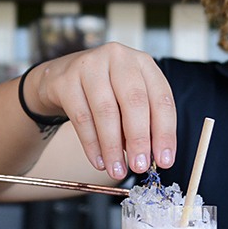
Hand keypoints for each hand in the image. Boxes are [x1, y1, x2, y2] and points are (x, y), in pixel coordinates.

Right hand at [27, 43, 176, 179]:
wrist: (62, 78)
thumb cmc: (105, 91)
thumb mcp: (129, 99)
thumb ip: (143, 123)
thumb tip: (151, 157)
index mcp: (143, 63)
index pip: (162, 99)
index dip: (165, 133)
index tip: (164, 160)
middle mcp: (119, 58)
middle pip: (135, 102)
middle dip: (139, 140)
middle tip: (140, 167)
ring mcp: (90, 65)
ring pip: (106, 111)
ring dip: (113, 147)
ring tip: (117, 170)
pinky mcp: (66, 80)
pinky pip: (81, 117)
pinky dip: (91, 144)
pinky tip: (98, 161)